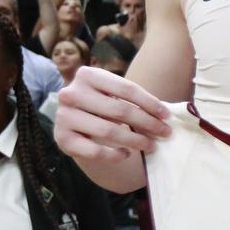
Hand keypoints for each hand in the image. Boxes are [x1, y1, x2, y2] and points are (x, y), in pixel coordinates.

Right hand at [53, 66, 172, 161]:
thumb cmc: (102, 105)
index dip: (150, 103)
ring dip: (135, 140)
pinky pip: (94, 150)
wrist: (74, 123)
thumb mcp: (114, 95)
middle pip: (119, 110)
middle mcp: (71, 93)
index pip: (127, 89)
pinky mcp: (62, 139)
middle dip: (147, 123)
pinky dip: (114, 154)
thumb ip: (134, 101)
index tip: (167, 115)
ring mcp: (63, 116)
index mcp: (88, 74)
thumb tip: (166, 115)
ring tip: (151, 145)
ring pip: (109, 131)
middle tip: (165, 133)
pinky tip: (126, 154)